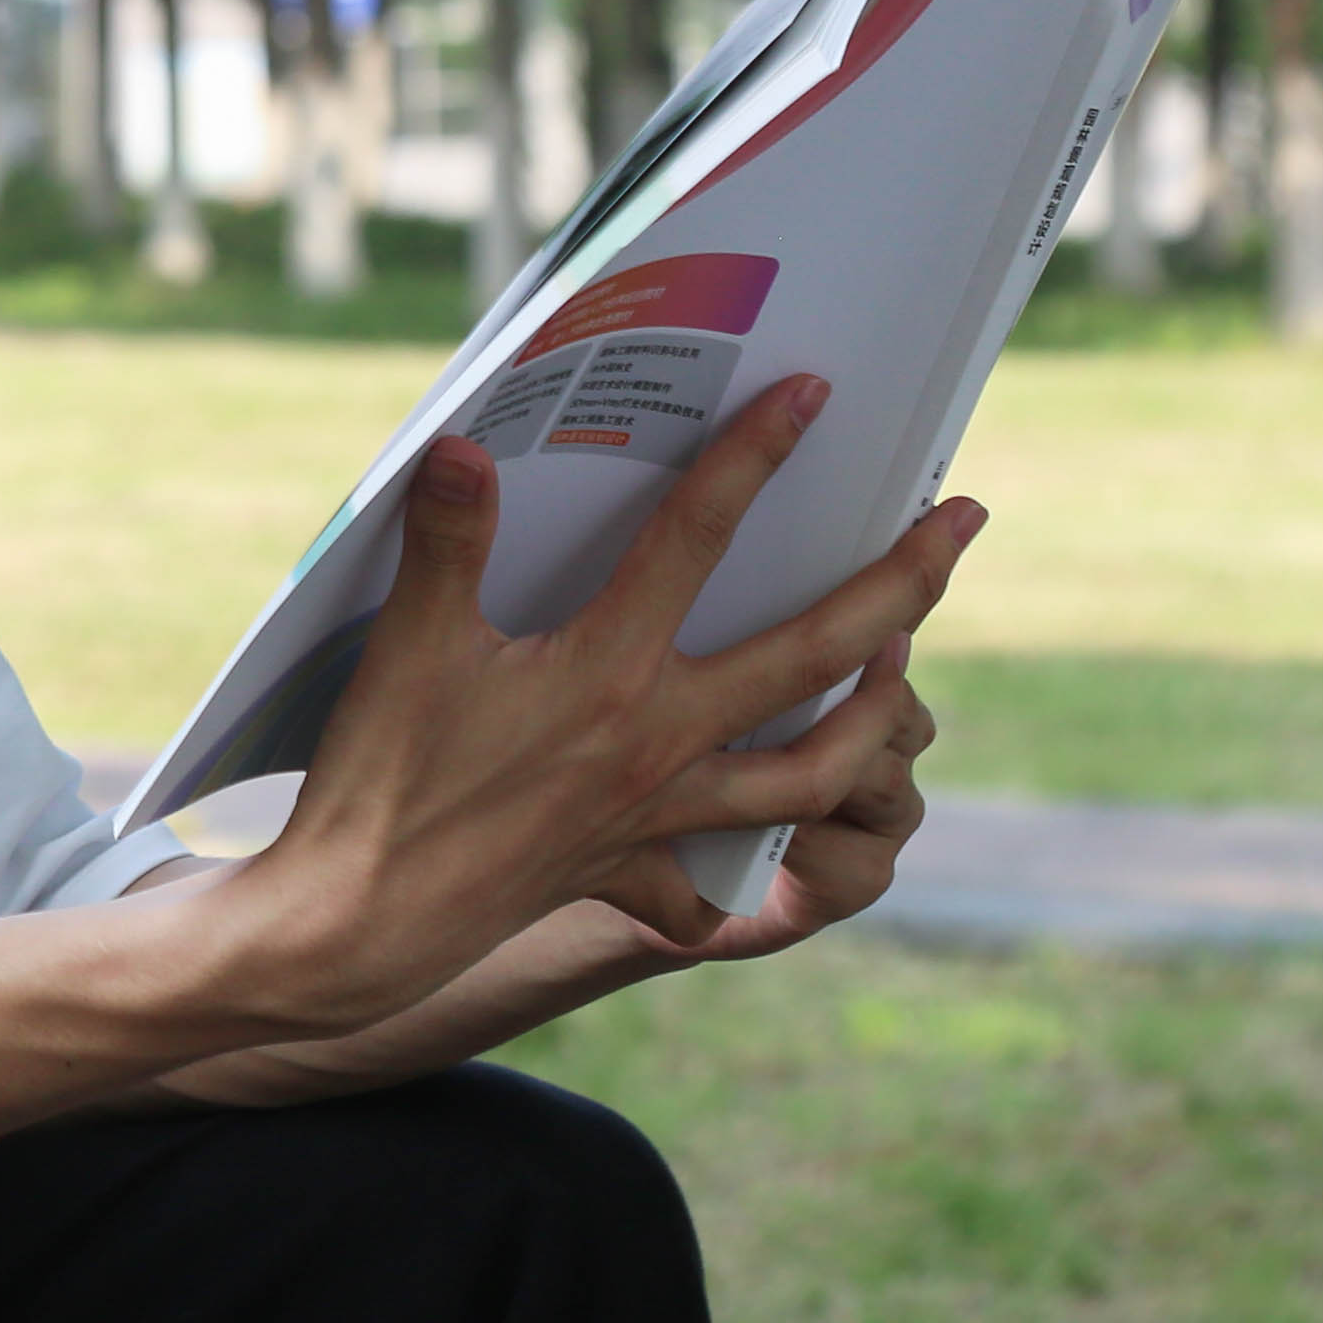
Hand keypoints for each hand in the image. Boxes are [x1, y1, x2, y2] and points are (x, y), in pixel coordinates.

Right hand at [211, 372, 983, 1040]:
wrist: (358, 927)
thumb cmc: (382, 780)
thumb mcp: (404, 647)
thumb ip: (445, 542)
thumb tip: (460, 445)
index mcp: (610, 671)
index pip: (697, 539)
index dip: (753, 457)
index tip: (809, 395)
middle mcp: (660, 741)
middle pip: (814, 655)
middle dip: (902, 582)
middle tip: (964, 520)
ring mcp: (660, 813)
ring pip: (813, 769)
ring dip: (875, 715)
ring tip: (907, 671)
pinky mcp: (631, 867)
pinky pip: (720, 877)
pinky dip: (755, 867)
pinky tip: (775, 848)